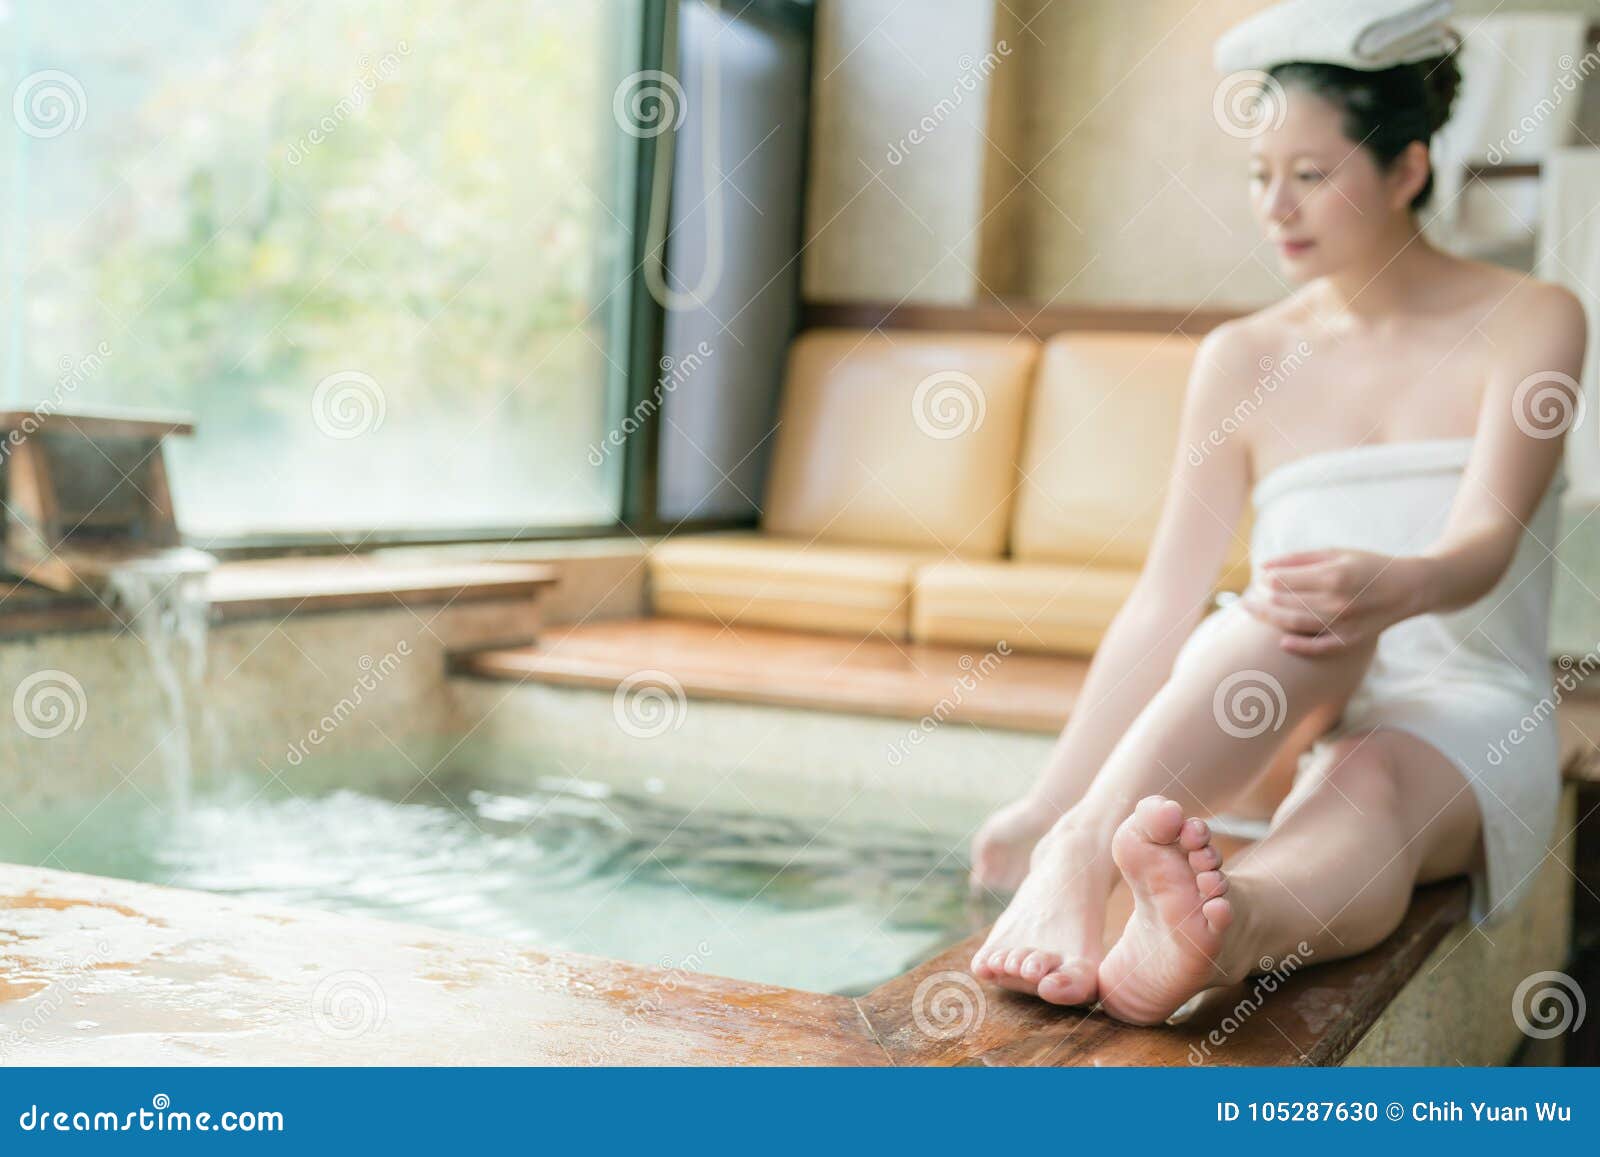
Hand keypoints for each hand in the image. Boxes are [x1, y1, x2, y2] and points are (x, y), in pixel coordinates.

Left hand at [1239, 548, 1422, 656]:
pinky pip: (1319, 648)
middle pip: (1285, 603)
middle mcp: (1337, 601)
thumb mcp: (1336, 552)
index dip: (1267, 580)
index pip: (1285, 581)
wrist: (1408, 588)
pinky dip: (1298, 647)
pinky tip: (1281, 642)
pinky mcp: (1350, 640)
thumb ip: (1299, 558)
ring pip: (1295, 624)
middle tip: (1244, 599)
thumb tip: (1263, 567)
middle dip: (1261, 600)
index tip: (1260, 579)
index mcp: (1333, 576)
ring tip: (1251, 612)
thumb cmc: (1367, 565)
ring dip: (1269, 619)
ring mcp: (1344, 623)